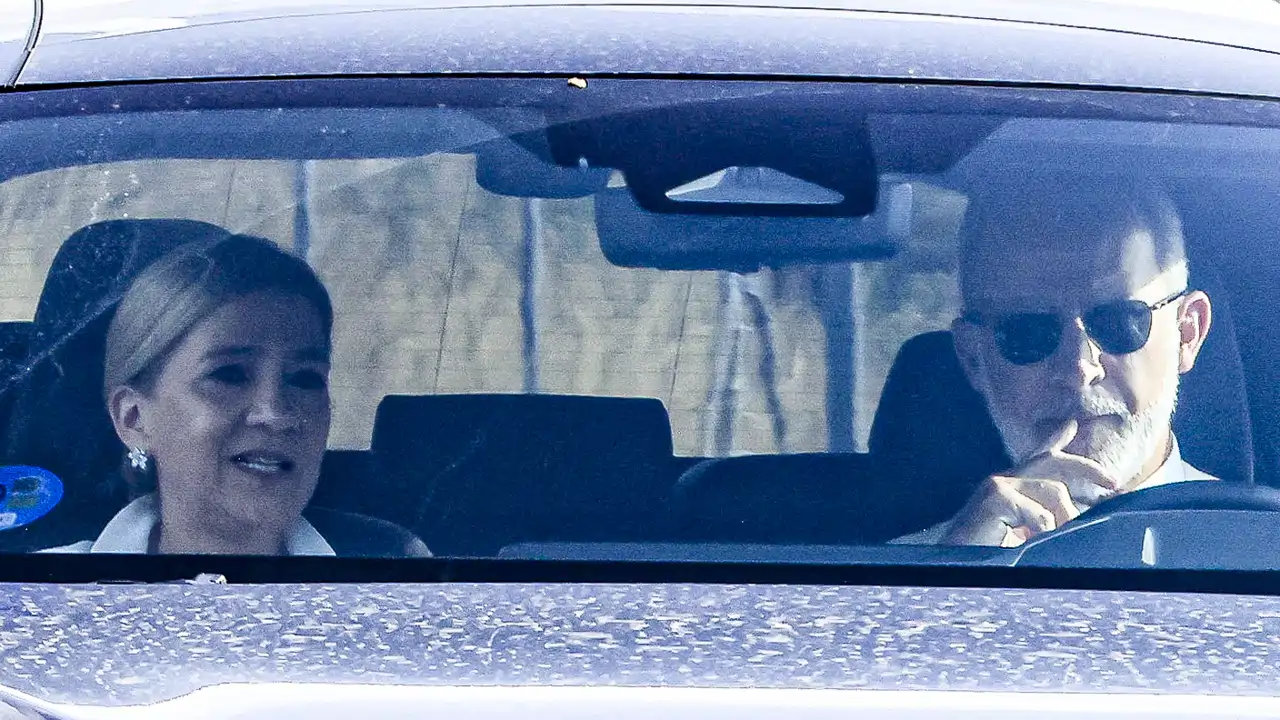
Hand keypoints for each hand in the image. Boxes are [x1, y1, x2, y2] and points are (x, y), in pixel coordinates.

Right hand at [940, 420, 1121, 545]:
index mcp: (1007, 489)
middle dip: (1086, 468)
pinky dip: (1043, 533)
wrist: (952, 567)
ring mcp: (997, 486)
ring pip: (1053, 491)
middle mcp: (1001, 481)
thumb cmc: (985, 555)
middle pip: (1052, 463)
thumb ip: (1040, 521)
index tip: (1071, 425)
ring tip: (1061, 540)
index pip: (1034, 458)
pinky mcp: (995, 497)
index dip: (1054, 440)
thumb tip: (1071, 516)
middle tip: (1113, 481)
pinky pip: (1040, 514)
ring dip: (1065, 519)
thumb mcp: (1020, 535)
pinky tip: (1031, 544)